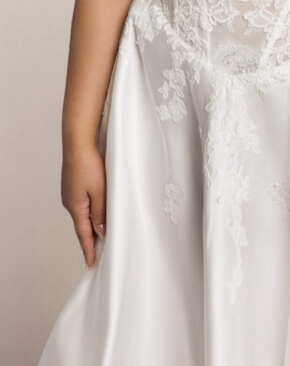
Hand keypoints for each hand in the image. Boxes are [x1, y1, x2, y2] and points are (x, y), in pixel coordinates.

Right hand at [61, 143, 106, 268]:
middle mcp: (70, 203)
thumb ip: (101, 213)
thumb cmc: (90, 165)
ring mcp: (70, 194)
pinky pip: (82, 204)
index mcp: (76, 207)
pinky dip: (89, 212)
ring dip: (91, 225)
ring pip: (83, 214)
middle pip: (82, 226)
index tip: (91, 265)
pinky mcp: (73, 185)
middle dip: (90, 240)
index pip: (84, 235)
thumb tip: (101, 232)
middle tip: (97, 256)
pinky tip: (95, 212)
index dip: (89, 250)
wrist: (78, 144)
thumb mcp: (100, 192)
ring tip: (100, 237)